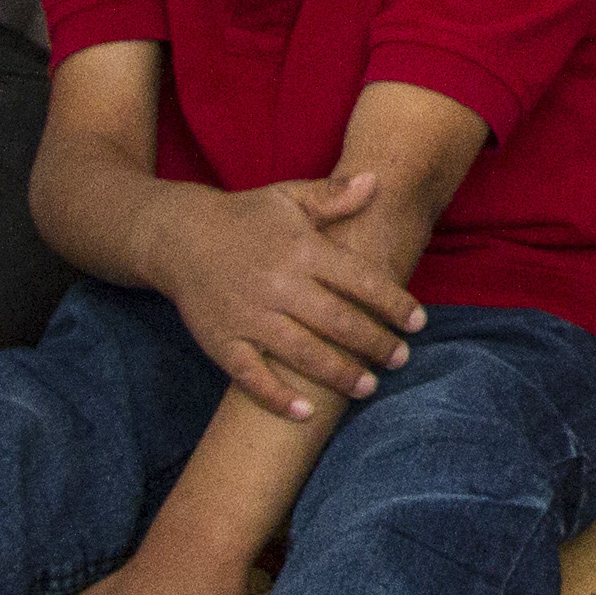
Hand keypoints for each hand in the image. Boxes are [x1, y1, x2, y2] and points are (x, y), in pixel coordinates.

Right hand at [147, 171, 422, 420]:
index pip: (359, 279)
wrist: (177, 237)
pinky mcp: (222, 341)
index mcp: (301, 250)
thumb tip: (376, 181)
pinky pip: (251, 376)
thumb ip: (332, 195)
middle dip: (375, 343)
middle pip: (337, 321)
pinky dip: (277, 397)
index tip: (418, 322)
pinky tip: (306, 412)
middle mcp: (277, 285)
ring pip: (302, 353)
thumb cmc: (244, 217)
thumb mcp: (287, 197)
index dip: (393, 303)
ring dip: (339, 373)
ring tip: (369, 386)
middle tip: (401, 359)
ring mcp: (248, 316)